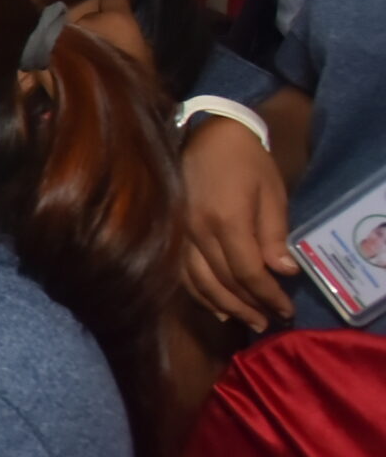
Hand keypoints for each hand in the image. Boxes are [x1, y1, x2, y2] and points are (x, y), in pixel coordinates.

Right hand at [179, 115, 296, 331]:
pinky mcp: (170, 232)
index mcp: (226, 220)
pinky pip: (180, 272)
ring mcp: (178, 233)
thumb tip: (283, 271)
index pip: (248, 272)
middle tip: (267, 323)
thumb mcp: (272, 193)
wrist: (207, 133)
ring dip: (222, 305)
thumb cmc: (247, 161)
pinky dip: (197, 293)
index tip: (285, 310)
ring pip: (198, 282)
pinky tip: (211, 304)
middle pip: (222, 282)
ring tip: (243, 320)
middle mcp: (197, 232)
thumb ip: (275, 233)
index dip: (268, 295)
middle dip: (248, 306)